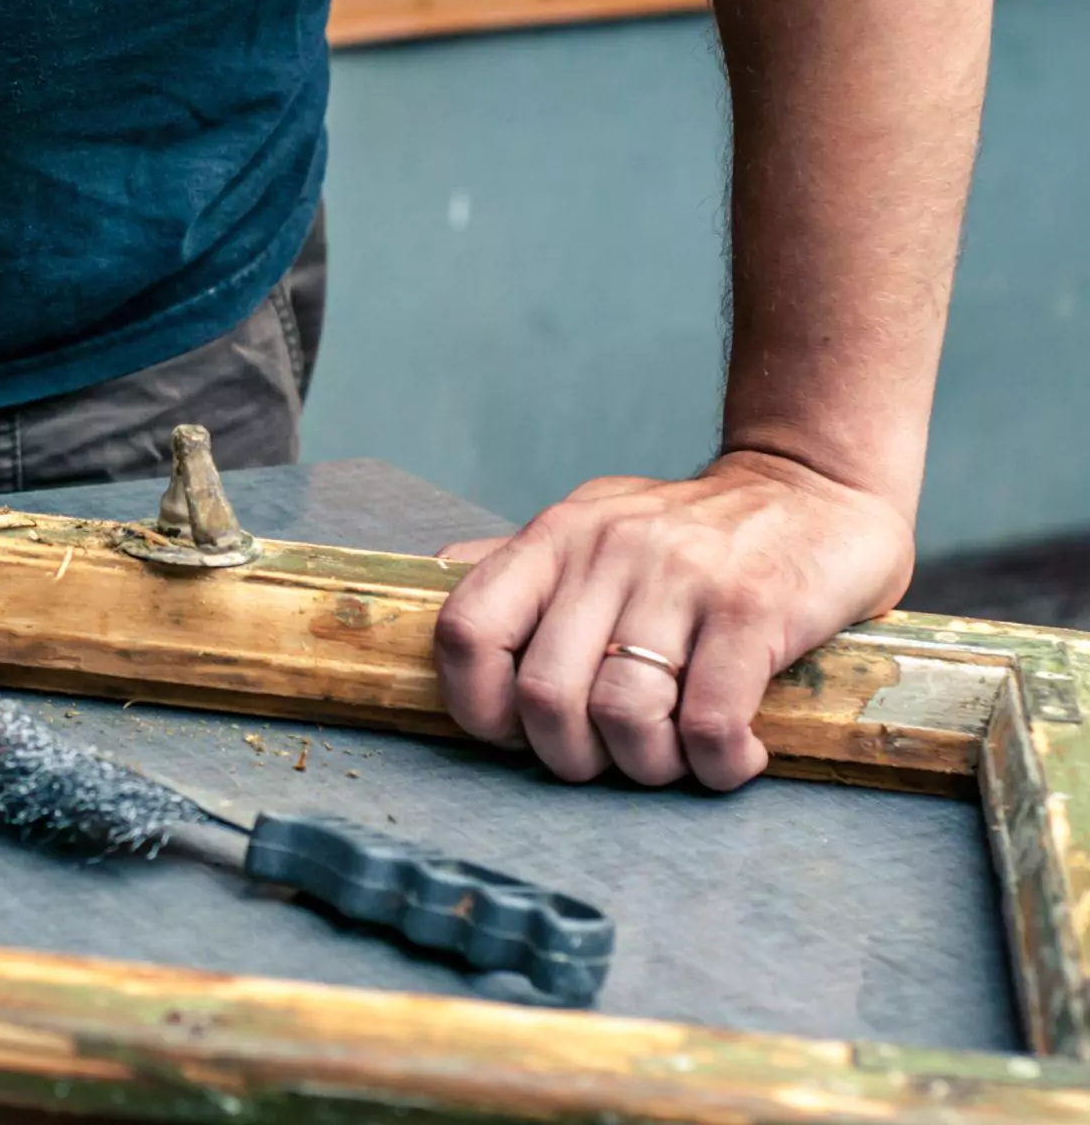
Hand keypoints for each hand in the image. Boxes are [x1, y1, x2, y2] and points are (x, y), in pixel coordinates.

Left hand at [432, 450, 914, 789]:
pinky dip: (716, 763)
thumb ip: (520, 566)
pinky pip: (709, 721)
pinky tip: (732, 755)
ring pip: (620, 715)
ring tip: (675, 758)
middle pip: (543, 695)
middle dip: (571, 757)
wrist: (819, 488)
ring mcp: (682, 576)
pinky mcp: (755, 608)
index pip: (466, 630)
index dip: (478, 705)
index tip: (516, 734)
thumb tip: (434, 578)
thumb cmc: (696, 533)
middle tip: (610, 759)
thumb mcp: (595, 527)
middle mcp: (607, 551)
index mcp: (555, 538)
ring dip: (647, 765)